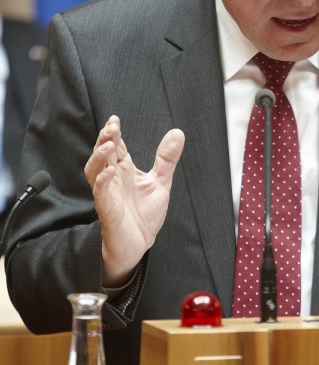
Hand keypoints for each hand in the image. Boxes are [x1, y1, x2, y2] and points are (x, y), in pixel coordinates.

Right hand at [84, 115, 184, 286]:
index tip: (115, 119)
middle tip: (111, 127)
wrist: (139, 244)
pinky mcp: (108, 211)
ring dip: (99, 157)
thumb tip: (177, 133)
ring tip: (108, 145)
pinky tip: (109, 172)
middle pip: (102, 155)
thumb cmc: (144, 214)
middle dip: (104, 140)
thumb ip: (166, 159)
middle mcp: (113, 179)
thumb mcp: (160, 182)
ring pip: (95, 171)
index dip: (113, 133)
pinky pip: (101, 194)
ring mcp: (108, 194)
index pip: (115, 147)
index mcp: (123, 170)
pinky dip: (103, 182)